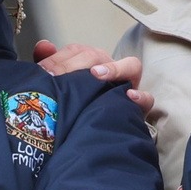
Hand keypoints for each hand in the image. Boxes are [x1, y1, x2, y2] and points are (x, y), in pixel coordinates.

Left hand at [33, 42, 151, 113]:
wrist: (90, 144)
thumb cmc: (75, 112)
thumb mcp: (59, 89)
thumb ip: (50, 65)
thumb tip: (43, 45)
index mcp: (91, 64)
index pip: (78, 51)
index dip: (61, 57)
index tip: (44, 71)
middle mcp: (110, 71)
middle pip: (99, 56)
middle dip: (78, 63)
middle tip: (59, 77)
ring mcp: (127, 88)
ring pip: (130, 67)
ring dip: (114, 68)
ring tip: (96, 75)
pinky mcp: (137, 109)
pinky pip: (147, 99)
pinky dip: (141, 96)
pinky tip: (129, 96)